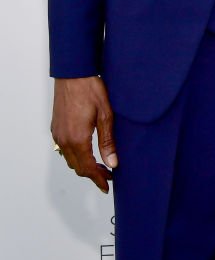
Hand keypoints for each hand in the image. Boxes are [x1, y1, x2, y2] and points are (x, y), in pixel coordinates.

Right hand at [50, 77, 116, 192]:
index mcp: (77, 139)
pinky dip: (76, 156)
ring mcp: (58, 134)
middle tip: (108, 176)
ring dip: (84, 165)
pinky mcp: (56, 128)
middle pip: (77, 167)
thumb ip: (108, 141)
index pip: (88, 168)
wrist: (74, 73)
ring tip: (100, 166)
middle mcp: (64, 139)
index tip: (107, 186)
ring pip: (70, 159)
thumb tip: (112, 163)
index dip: (98, 179)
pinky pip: (64, 149)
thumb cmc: (90, 89)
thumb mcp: (106, 115)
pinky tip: (87, 152)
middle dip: (93, 174)